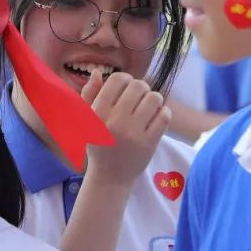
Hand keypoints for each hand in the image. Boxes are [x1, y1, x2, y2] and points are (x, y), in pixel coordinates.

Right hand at [82, 71, 171, 186]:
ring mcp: (133, 134)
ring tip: (148, 107)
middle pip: (139, 86)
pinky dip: (163, 113)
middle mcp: (115, 122)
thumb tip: (97, 72)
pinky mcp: (149, 144)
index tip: (125, 89)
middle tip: (139, 98)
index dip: (125, 79)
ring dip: (154, 99)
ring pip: (155, 98)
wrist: (109, 177)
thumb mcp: (86, 121)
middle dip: (141, 88)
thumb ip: (89, 95)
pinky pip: (165, 116)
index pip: (118, 80)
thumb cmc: (98, 145)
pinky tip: (156, 118)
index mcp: (97, 114)